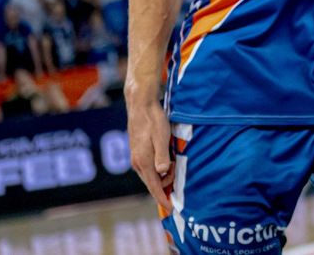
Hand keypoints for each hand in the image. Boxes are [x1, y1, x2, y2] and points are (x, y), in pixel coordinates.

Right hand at [125, 89, 172, 212]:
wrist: (140, 106)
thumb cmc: (154, 120)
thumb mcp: (162, 137)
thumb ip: (161, 156)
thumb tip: (162, 172)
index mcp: (143, 162)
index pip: (153, 186)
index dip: (162, 198)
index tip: (171, 208)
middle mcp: (137, 163)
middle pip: (152, 183)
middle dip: (165, 186)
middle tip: (177, 173)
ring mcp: (136, 158)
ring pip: (151, 175)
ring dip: (163, 176)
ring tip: (174, 164)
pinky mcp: (138, 153)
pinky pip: (149, 168)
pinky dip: (159, 169)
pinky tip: (167, 161)